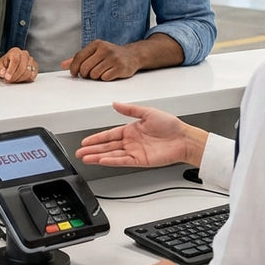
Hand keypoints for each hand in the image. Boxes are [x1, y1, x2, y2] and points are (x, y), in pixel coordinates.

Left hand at [0, 47, 37, 82]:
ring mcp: (31, 60)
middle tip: (10, 80)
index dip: (11, 70)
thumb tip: (3, 72)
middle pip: (22, 67)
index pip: (15, 60)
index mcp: (15, 51)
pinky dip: (26, 79)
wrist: (10, 66)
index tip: (7, 77)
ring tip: (14, 79)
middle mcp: (24, 54)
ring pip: (28, 72)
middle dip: (15, 76)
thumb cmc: (5, 65)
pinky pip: (32, 75)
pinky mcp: (35, 67)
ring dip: (20, 78)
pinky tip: (20, 78)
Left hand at [62, 40, 138, 79]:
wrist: (132, 55)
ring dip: (95, 77)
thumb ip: (79, 58)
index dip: (74, 68)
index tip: (74, 73)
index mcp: (97, 44)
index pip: (79, 57)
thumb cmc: (109, 55)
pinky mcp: (120, 67)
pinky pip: (105, 78)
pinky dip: (104, 78)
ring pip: (94, 74)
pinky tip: (109, 73)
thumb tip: (63, 65)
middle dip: (85, 74)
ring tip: (100, 72)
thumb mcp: (94, 52)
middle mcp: (105, 49)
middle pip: (85, 68)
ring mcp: (113, 58)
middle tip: (89, 74)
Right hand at [75, 101, 204, 167]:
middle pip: (107, 146)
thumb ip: (130, 110)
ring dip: (98, 156)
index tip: (85, 142)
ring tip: (85, 158)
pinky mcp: (140, 160)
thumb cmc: (170, 125)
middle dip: (92, 149)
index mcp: (131, 130)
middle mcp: (131, 142)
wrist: (184, 139)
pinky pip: (122, 161)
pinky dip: (111, 161)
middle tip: (79, 152)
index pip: (109, 135)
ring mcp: (134, 152)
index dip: (96, 138)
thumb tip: (115, 104)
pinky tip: (101, 160)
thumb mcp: (148, 112)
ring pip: (111, 155)